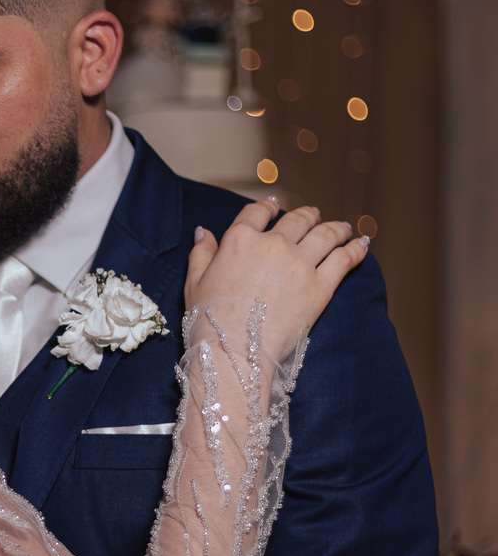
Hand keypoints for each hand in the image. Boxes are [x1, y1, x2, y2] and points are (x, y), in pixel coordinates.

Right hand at [185, 201, 367, 353]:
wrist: (235, 350)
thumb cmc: (208, 319)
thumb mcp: (194, 282)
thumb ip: (201, 253)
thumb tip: (204, 231)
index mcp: (240, 239)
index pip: (257, 212)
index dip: (267, 206)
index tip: (273, 205)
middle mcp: (273, 244)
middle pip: (297, 219)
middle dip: (308, 215)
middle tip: (314, 214)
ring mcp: (300, 264)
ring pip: (325, 234)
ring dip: (336, 227)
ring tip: (343, 227)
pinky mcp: (321, 286)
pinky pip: (344, 259)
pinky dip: (355, 249)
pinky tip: (362, 244)